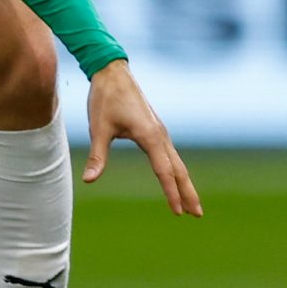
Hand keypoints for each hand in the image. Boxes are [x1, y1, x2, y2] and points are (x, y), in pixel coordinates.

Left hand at [83, 59, 199, 216]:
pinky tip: (175, 179)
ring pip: (177, 162)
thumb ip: (98, 156)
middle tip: (198, 215)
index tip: (178, 212)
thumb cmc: (105, 98)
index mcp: (149, 136)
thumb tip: (88, 180)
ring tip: (191, 204)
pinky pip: (170, 155)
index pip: (163, 171)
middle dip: (188, 193)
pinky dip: (176, 171)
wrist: (112, 72)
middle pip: (179, 170)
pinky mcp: (156, 129)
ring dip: (185, 183)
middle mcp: (160, 135)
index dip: (171, 193)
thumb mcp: (98, 128)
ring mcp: (160, 132)